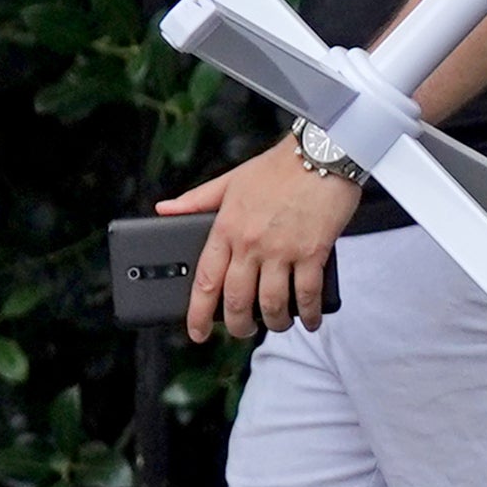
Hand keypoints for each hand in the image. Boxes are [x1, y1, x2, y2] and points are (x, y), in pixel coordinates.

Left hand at [162, 144, 363, 337]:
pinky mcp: (313, 252)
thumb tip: (164, 209)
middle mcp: (250, 243)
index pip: (204, 279)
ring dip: (274, 323)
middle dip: (238, 325)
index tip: (196, 333)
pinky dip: (308, 314)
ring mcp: (282, 250)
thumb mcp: (230, 179)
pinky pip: (307, 294)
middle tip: (242, 330)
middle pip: (237, 300)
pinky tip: (308, 320)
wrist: (323, 153)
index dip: (197, 313)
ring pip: (271, 303)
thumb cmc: (278, 166)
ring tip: (276, 324)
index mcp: (226, 227)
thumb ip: (196, 200)